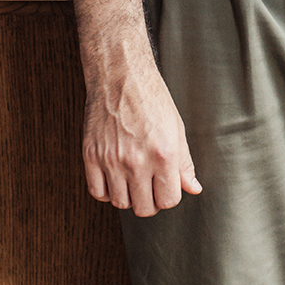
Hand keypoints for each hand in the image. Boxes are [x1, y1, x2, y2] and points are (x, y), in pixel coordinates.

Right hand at [82, 59, 201, 216]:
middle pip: (144, 208)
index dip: (169, 196)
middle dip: (150, 201)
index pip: (169, 200)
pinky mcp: (91, 156)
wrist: (121, 76)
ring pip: (120, 203)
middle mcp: (137, 161)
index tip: (166, 187)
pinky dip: (107, 191)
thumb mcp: (177, 129)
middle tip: (150, 186)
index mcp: (164, 154)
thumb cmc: (151, 98)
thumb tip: (193, 187)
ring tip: (133, 179)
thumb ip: (184, 162)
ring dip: (129, 196)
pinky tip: (115, 178)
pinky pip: (97, 192)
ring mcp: (111, 160)